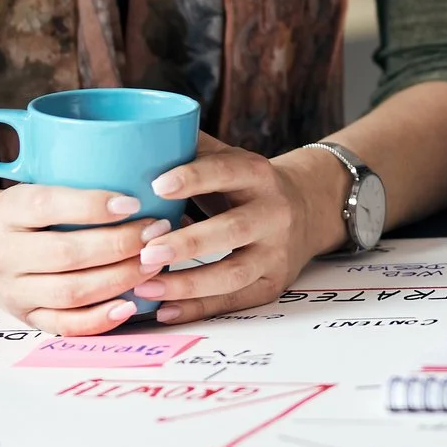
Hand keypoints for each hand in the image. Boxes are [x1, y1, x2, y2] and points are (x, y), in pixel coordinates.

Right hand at [0, 184, 173, 335]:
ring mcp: (13, 291)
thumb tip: (146, 182)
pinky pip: (65, 325)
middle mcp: (4, 253)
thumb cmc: (23, 212)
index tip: (133, 202)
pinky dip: (100, 318)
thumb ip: (75, 182)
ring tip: (152, 263)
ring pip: (70, 292)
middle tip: (155, 233)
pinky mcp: (26, 317)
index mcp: (6, 210)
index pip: (46, 205)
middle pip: (65, 254)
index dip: (92, 205)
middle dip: (118, 245)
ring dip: (118, 278)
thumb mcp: (34, 185)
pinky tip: (130, 303)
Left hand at [128, 134, 338, 324]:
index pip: (228, 172)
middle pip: (233, 229)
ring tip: (145, 286)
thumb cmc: (247, 185)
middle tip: (145, 251)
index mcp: (258, 175)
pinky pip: (233, 301)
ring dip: (188, 284)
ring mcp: (276, 252)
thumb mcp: (230, 159)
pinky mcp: (272, 284)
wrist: (308, 209)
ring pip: (234, 273)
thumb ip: (192, 149)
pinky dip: (197, 309)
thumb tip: (138, 136)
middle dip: (188, 243)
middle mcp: (273, 213)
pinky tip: (164, 310)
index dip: (194, 177)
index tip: (156, 186)